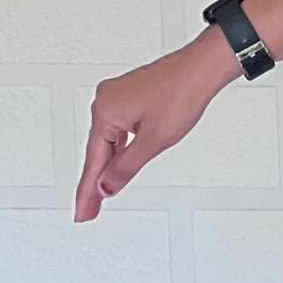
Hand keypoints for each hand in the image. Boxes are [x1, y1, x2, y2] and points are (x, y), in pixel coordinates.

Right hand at [73, 37, 228, 220]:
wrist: (200, 69)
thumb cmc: (181, 95)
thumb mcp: (153, 141)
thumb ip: (126, 167)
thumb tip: (105, 186)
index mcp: (105, 111)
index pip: (94, 162)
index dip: (88, 192)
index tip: (82, 213)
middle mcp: (105, 101)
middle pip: (98, 151)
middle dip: (95, 183)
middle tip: (88, 211)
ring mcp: (116, 97)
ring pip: (109, 141)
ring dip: (107, 167)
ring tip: (100, 196)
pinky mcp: (128, 96)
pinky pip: (117, 129)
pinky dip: (118, 149)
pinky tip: (117, 164)